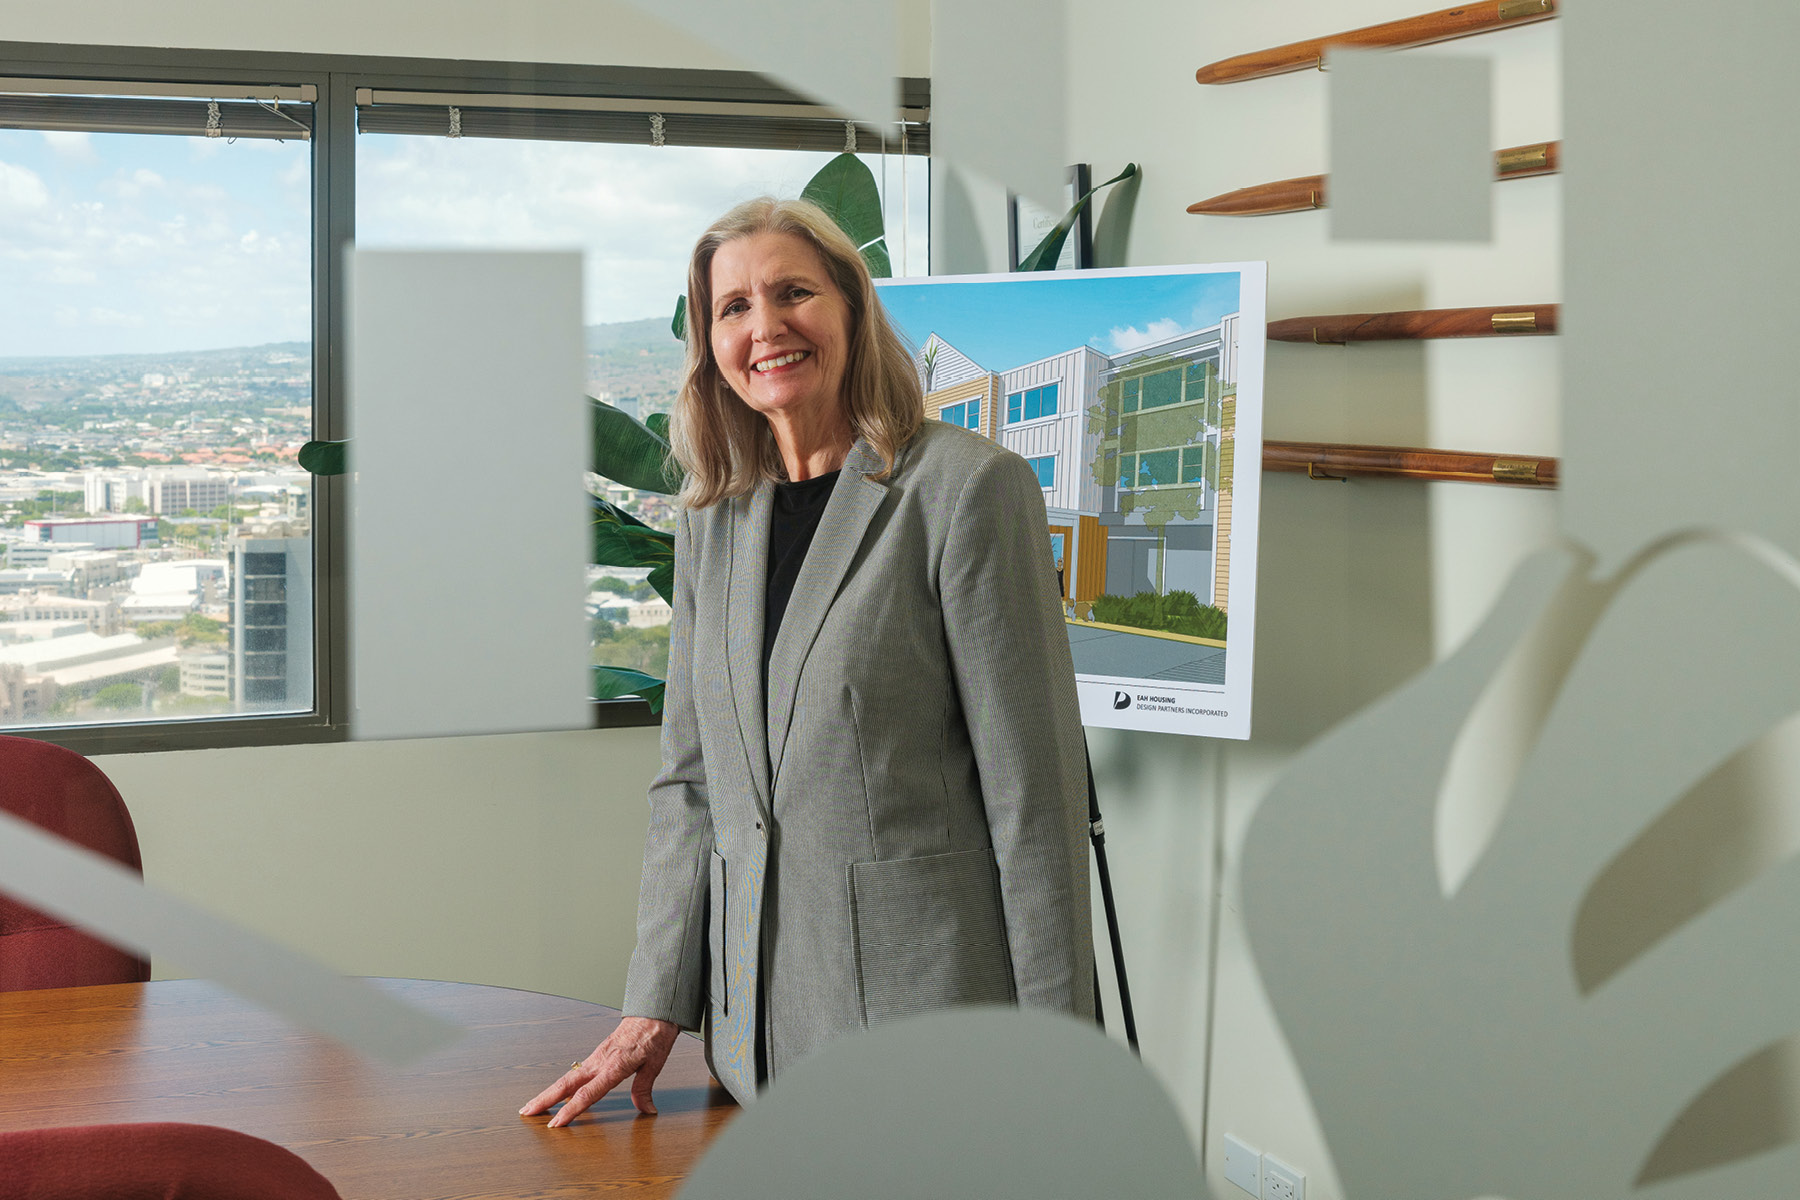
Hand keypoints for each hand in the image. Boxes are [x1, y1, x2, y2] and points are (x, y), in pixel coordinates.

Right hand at [519, 1016, 681, 1126]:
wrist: (652, 1009)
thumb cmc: (655, 1034)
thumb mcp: (656, 1063)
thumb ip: (644, 1088)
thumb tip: (647, 1110)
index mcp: (614, 1065)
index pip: (588, 1093)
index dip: (571, 1110)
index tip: (556, 1124)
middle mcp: (600, 1061)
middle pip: (567, 1083)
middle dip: (545, 1099)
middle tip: (527, 1112)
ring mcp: (596, 1057)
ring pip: (568, 1077)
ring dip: (549, 1092)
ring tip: (534, 1105)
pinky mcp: (597, 1054)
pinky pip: (576, 1072)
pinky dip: (563, 1084)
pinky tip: (558, 1093)